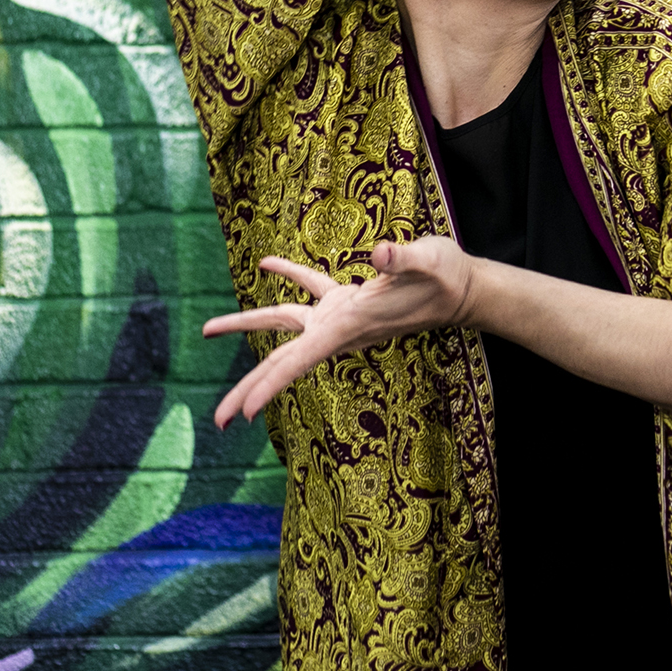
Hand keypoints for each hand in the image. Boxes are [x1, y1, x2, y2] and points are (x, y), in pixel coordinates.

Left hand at [201, 239, 476, 428]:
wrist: (464, 288)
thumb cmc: (448, 276)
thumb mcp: (428, 261)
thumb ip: (403, 258)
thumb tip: (380, 252)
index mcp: (349, 324)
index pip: (300, 360)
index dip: (269, 385)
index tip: (242, 413)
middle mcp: (338, 328)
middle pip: (282, 359)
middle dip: (248, 387)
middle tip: (216, 419)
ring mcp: (340, 315)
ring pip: (283, 323)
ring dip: (245, 325)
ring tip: (207, 330)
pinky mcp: (348, 299)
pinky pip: (309, 288)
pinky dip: (287, 275)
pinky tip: (266, 265)